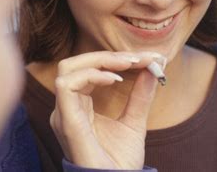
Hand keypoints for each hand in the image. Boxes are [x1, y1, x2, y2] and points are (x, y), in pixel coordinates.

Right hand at [50, 51, 157, 169]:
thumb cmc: (119, 162)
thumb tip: (152, 68)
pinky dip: (91, 75)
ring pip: (68, 68)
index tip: (146, 58)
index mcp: (79, 106)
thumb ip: (140, 95)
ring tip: (129, 63)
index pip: (88, 70)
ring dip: (100, 60)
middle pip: (75, 63)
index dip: (115, 59)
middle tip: (138, 57)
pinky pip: (67, 85)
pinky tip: (115, 79)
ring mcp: (64, 114)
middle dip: (107, 55)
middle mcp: (67, 107)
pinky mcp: (66, 121)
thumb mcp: (134, 121)